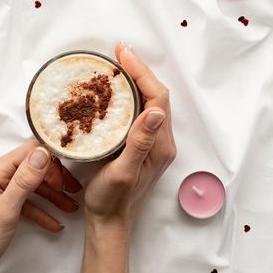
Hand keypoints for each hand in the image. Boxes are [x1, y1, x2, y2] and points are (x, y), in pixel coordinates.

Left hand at [0, 140, 81, 272]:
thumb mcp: (5, 211)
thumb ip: (24, 180)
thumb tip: (42, 153)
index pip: (29, 152)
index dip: (51, 162)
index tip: (65, 177)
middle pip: (32, 167)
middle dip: (55, 179)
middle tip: (72, 192)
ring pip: (31, 185)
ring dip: (52, 196)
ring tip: (70, 207)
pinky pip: (24, 199)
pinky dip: (40, 209)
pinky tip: (53, 221)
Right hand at [78, 43, 175, 272]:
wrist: (110, 220)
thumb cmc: (113, 200)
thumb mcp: (124, 171)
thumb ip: (140, 142)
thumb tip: (156, 111)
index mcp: (160, 144)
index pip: (157, 98)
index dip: (142, 73)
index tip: (123, 54)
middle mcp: (161, 140)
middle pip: (156, 95)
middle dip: (139, 70)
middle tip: (118, 52)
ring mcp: (153, 142)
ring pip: (148, 102)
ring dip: (135, 80)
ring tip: (116, 64)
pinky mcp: (142, 145)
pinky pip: (140, 112)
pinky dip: (129, 95)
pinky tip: (115, 90)